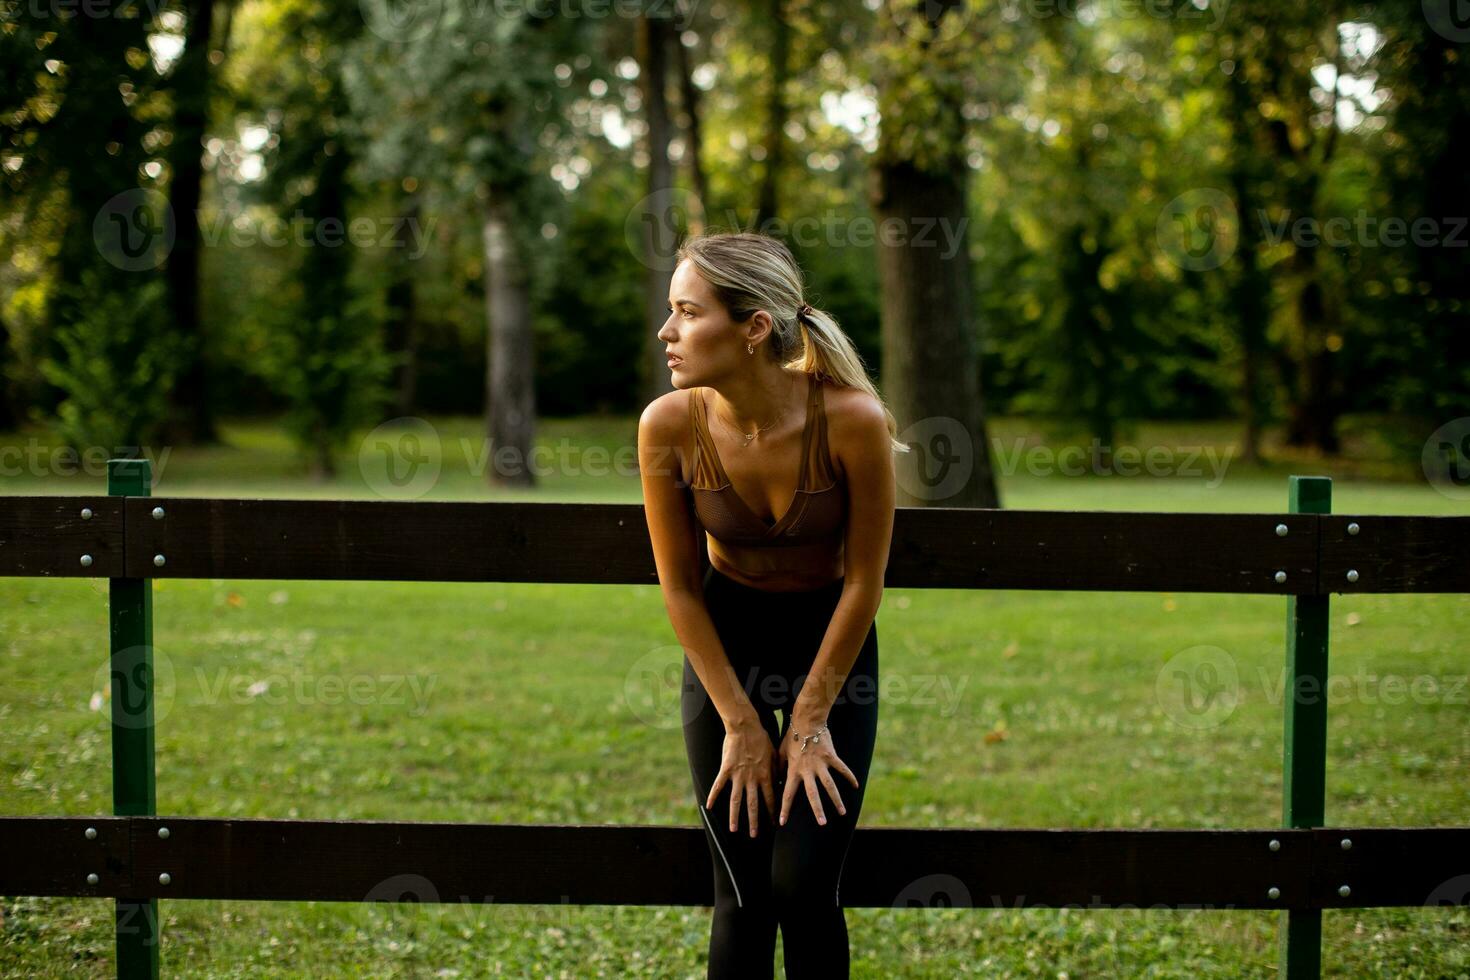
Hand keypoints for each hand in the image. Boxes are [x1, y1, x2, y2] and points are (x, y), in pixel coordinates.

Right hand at [706, 715, 778, 837]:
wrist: (745, 726)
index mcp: (765, 775)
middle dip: (754, 821)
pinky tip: (708, 807)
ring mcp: (738, 775)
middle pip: (753, 804)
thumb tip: (782, 783)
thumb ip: (776, 771)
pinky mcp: (726, 769)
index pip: (770, 799)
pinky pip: (718, 785)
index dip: (772, 813)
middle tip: (754, 835)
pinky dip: (713, 796)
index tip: (774, 824)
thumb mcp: (774, 755)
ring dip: (735, 816)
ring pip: (736, 800)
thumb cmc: (761, 738)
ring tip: (734, 829)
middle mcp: (752, 779)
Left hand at [779, 720, 858, 826]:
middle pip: (813, 794)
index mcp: (794, 771)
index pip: (788, 794)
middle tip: (822, 823)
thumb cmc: (791, 737)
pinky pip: (842, 769)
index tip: (782, 822)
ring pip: (830, 785)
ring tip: (842, 812)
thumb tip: (778, 782)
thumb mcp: (781, 753)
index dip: (785, 808)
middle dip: (817, 810)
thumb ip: (780, 769)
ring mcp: (821, 764)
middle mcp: (808, 770)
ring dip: (836, 800)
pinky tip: (856, 786)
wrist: (806, 720)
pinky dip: (849, 777)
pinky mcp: (831, 756)